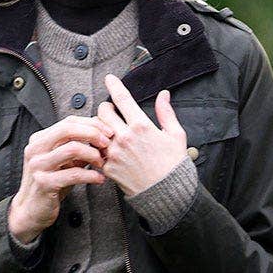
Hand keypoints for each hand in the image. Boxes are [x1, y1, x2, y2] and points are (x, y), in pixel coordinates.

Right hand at [7, 115, 113, 242]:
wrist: (31, 211)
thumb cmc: (50, 183)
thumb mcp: (63, 161)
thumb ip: (77, 146)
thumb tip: (102, 134)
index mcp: (40, 139)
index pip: (68, 121)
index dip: (91, 124)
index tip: (108, 131)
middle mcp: (36, 149)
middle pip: (68, 129)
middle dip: (93, 133)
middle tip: (107, 143)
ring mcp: (38, 166)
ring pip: (71, 149)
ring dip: (93, 154)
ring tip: (102, 163)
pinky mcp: (44, 183)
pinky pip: (73, 174)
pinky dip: (91, 175)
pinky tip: (99, 178)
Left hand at [97, 74, 186, 195]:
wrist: (166, 193)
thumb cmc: (173, 164)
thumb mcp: (176, 135)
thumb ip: (166, 112)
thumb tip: (164, 95)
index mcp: (141, 126)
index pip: (122, 98)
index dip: (114, 85)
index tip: (109, 78)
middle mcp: (124, 137)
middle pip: (103, 112)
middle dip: (106, 108)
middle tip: (112, 111)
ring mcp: (114, 153)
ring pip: (96, 131)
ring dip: (100, 127)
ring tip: (109, 130)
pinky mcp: (108, 167)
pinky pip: (97, 151)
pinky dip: (100, 147)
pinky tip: (108, 148)